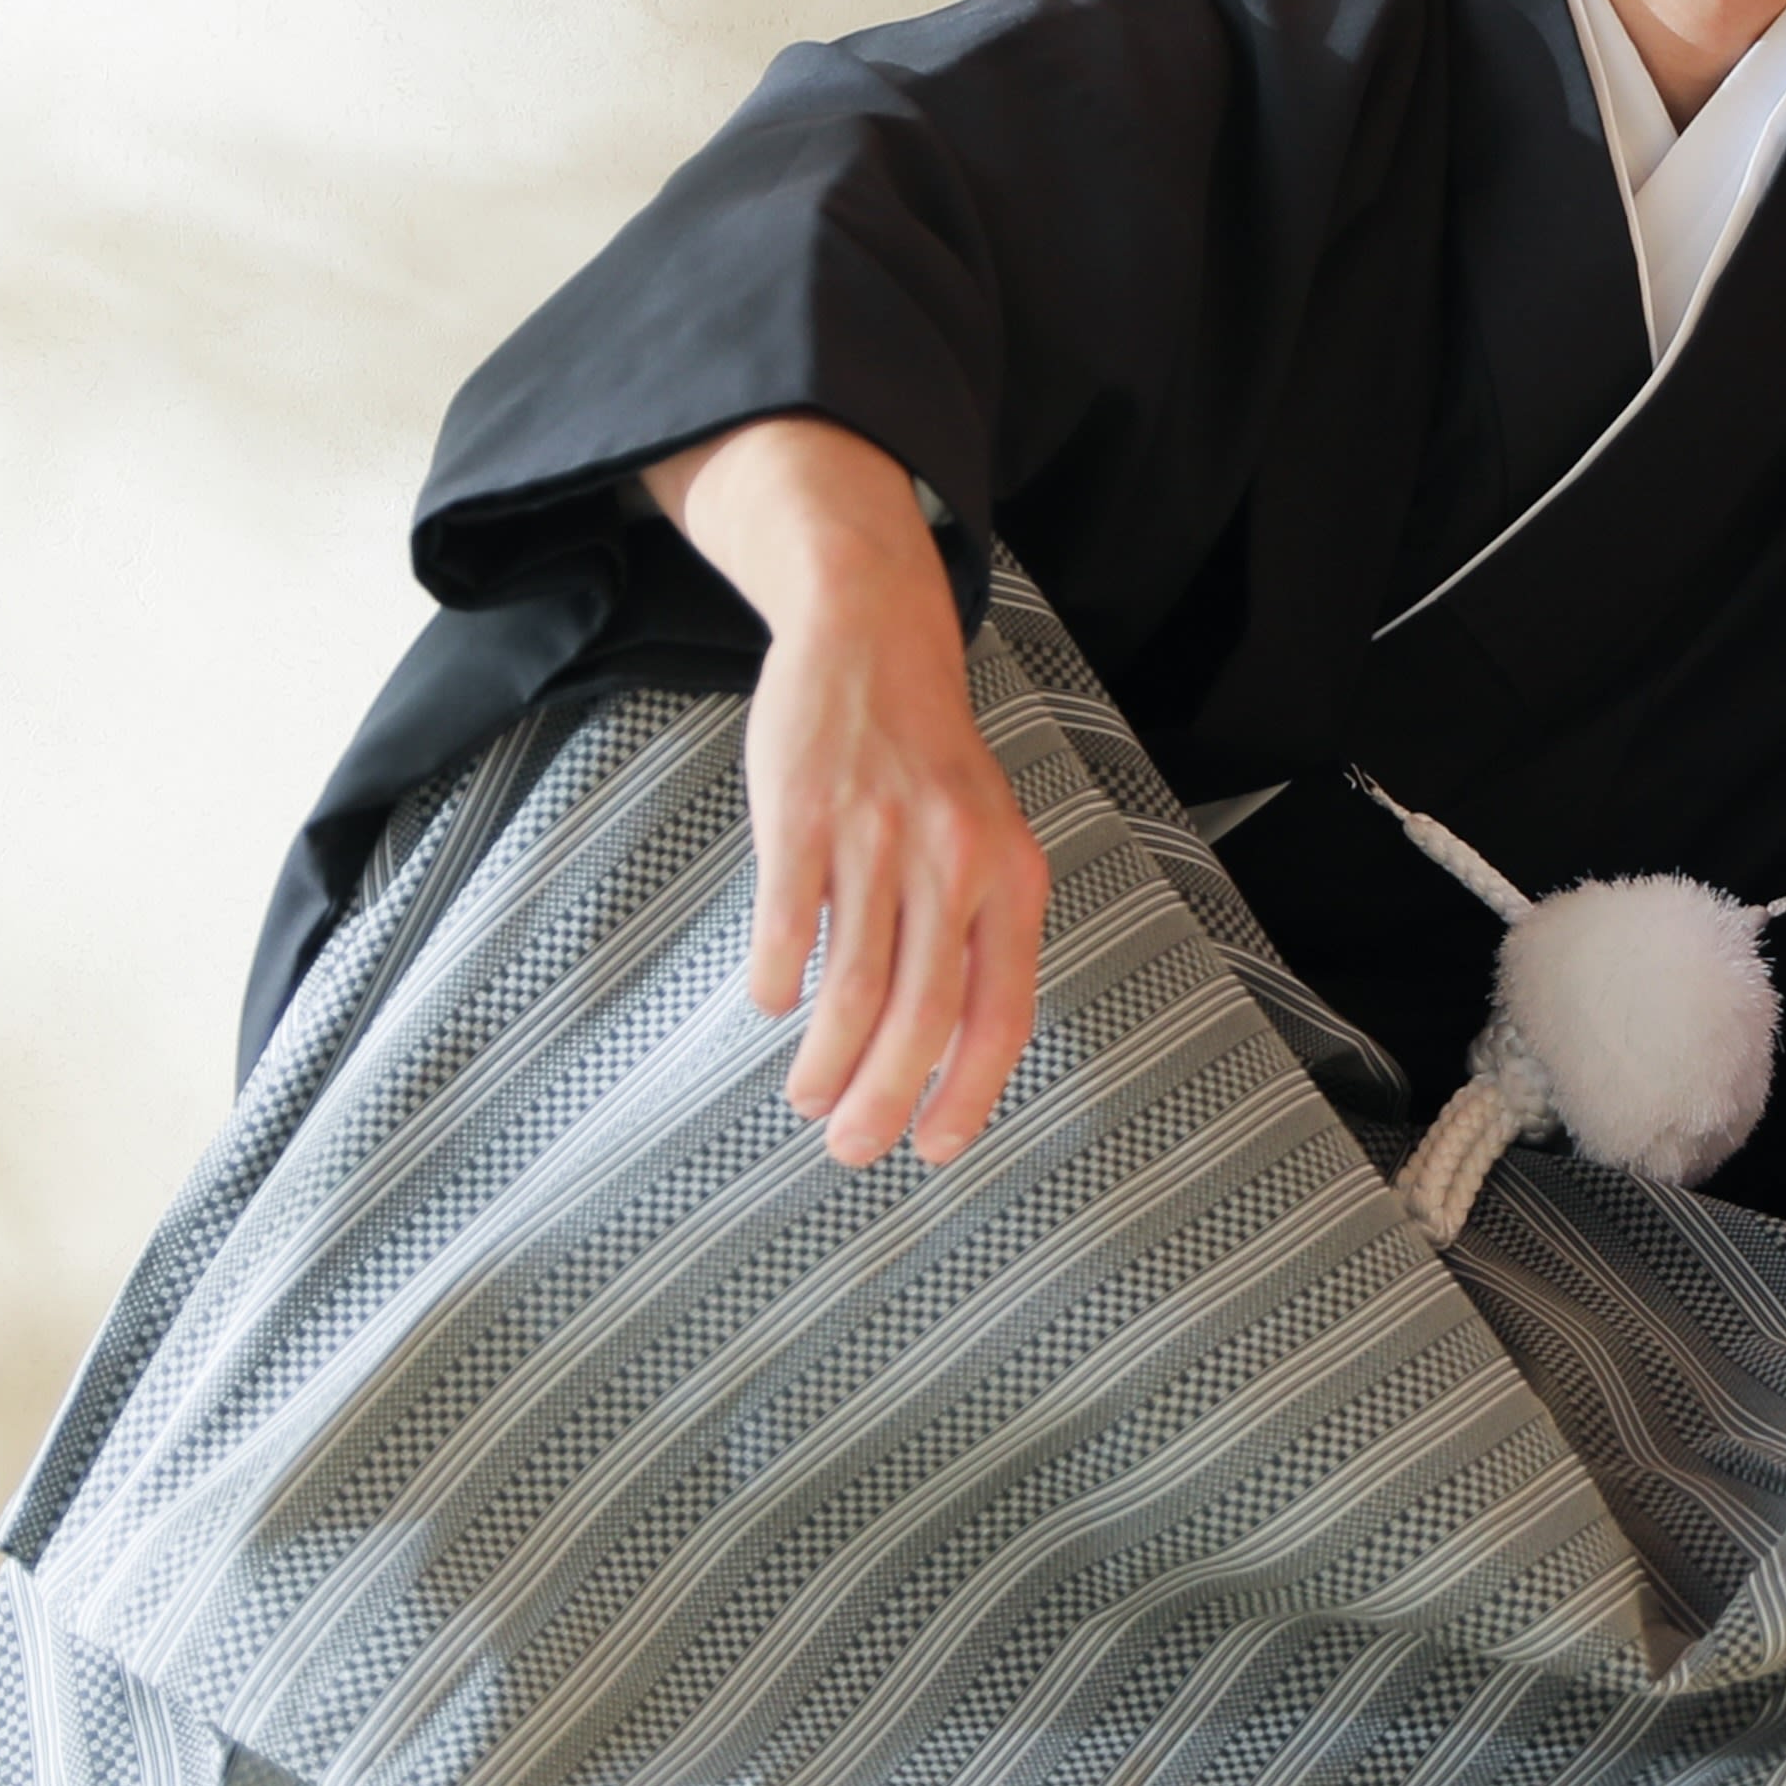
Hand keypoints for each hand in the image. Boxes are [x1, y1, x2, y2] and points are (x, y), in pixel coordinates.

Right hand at [729, 593, 1057, 1166]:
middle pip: (923, 1018)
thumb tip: (945, 1052)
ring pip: (854, 988)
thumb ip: (974, 931)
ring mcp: (878, 838)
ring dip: (827, 1062)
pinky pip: (788, 926)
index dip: (968, 1093)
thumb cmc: (927, 759)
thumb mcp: (984, 837)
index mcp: (1011, 875)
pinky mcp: (806, 815)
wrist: (872, 636)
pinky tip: (773, 1005)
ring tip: (809, 1099)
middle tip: (852, 1149)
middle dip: (884, 1100)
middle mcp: (955, 862)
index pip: (1002, 1013)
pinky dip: (778, 983)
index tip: (935, 1147)